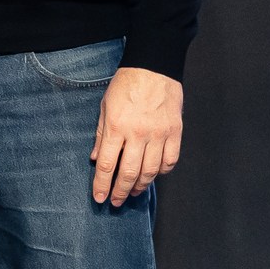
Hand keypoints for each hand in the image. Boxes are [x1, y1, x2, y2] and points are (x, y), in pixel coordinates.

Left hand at [91, 67, 183, 206]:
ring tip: (133, 193)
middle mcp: (138, 133)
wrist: (153, 66)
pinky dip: (162, 172)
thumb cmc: (125, 85)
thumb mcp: (105, 106)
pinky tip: (154, 175)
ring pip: (150, 171)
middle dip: (120, 192)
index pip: (106, 164)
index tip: (99, 197)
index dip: (102, 184)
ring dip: (140, 186)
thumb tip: (94, 159)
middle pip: (128, 172)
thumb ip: (101, 135)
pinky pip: (170, 160)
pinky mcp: (175, 132)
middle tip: (115, 202)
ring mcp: (159, 133)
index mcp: (117, 126)